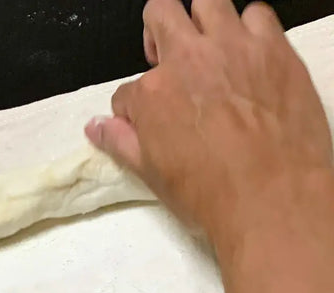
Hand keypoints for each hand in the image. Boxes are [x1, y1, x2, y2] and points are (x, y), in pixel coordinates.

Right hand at [85, 0, 331, 247]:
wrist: (272, 197)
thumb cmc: (209, 194)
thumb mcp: (152, 175)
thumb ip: (120, 142)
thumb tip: (94, 127)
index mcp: (152, 93)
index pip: (127, 92)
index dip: (132, 110)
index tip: (145, 125)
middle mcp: (187, 58)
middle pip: (160, 14)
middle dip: (156, 34)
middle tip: (166, 60)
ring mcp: (232, 47)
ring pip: (207, 2)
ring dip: (200, 22)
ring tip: (208, 51)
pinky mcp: (274, 47)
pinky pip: (256, 14)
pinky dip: (248, 30)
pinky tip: (248, 58)